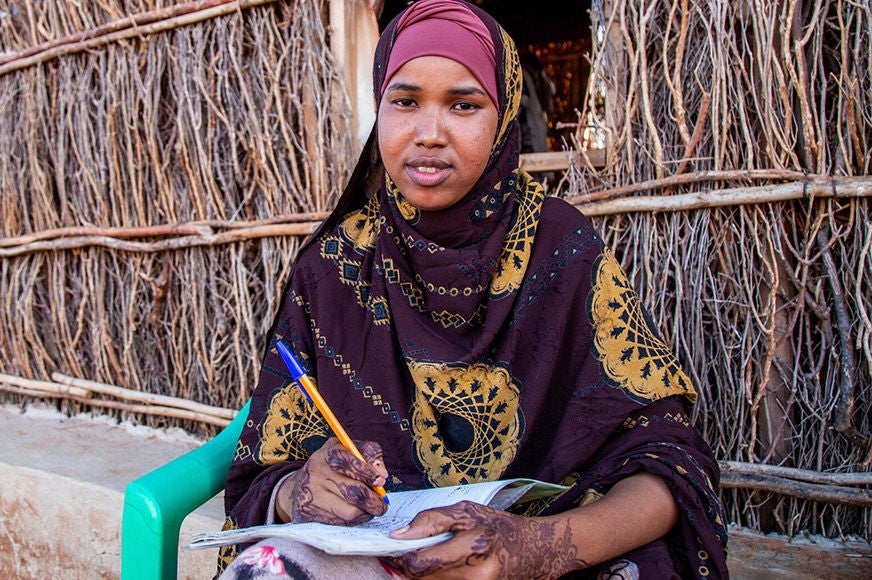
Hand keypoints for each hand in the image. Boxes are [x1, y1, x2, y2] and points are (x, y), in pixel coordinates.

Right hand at [275, 437, 388, 524]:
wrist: (297, 487)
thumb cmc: (331, 467)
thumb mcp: (347, 450)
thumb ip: (368, 453)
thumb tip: (382, 474)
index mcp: (328, 453)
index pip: (348, 461)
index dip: (368, 472)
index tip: (381, 480)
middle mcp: (317, 473)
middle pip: (354, 491)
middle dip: (374, 501)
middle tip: (383, 504)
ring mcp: (311, 494)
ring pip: (350, 512)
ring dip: (366, 513)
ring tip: (371, 509)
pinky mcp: (308, 514)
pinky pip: (340, 523)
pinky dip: (355, 521)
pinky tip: (357, 515)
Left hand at [386, 501, 582, 578]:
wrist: (534, 552)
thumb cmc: (498, 527)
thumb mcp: (467, 512)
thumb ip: (430, 521)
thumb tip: (398, 536)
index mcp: (474, 547)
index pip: (421, 563)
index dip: (402, 556)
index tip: (394, 546)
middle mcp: (477, 576)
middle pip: (422, 579)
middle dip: (409, 564)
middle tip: (407, 550)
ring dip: (422, 573)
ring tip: (431, 556)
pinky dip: (435, 578)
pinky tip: (440, 567)